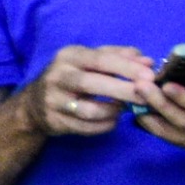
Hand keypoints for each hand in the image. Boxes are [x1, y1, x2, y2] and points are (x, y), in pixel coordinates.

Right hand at [20, 44, 154, 139]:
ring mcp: (53, 101)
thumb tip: (148, 62)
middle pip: (93, 84)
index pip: (101, 60)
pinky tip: (112, 120)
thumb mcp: (90, 59)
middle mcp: (57, 77)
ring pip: (89, 110)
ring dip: (113, 111)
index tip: (151, 76)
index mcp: (69, 56)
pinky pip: (86, 127)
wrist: (33, 103)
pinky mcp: (54, 121)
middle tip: (147, 97)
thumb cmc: (72, 75)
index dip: (127, 68)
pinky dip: (105, 125)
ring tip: (124, 108)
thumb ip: (119, 56)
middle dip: (124, 90)